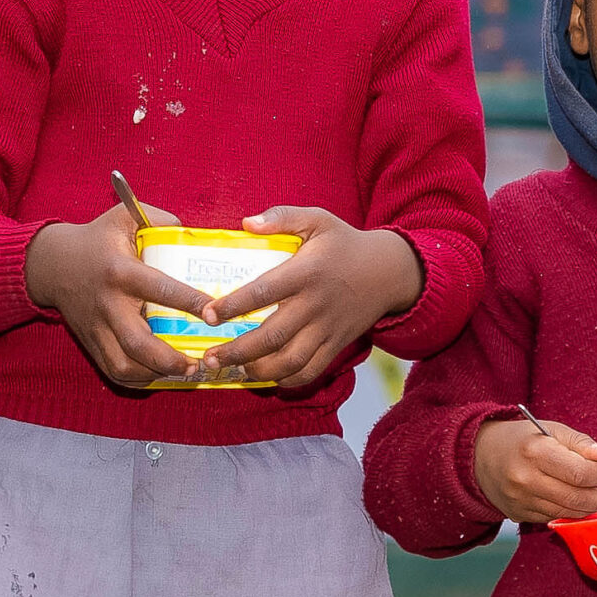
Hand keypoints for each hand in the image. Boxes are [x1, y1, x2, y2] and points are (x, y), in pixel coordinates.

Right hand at [24, 202, 214, 388]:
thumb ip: (161, 221)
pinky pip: (113, 373)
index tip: (214, 314)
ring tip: (184, 372)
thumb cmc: (97, 239)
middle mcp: (108, 304)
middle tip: (198, 362)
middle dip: (170, 359)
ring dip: (155, 375)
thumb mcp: (125, 217)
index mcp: (121, 271)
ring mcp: (97, 328)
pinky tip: (160, 376)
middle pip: (137, 342)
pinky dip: (138, 381)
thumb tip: (194, 236)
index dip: (190, 302)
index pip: (160, 289)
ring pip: (123, 366)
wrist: (52, 264)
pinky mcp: (90, 344)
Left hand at [191, 208, 425, 390]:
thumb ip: (281, 216)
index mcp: (307, 272)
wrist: (390, 271)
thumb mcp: (318, 219)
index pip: (264, 291)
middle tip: (210, 357)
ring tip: (234, 370)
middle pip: (272, 335)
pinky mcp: (337, 344)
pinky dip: (288, 380)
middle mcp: (316, 304)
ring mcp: (328, 328)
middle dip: (237, 351)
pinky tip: (267, 378)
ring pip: (290, 360)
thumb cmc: (345, 244)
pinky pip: (312, 370)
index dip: (232, 305)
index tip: (207, 315)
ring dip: (259, 370)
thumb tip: (246, 223)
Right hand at [472, 415, 596, 526]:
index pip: (581, 473)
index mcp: (535, 452)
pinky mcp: (519, 515)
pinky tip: (577, 504)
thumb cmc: (522, 439)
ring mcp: (521, 501)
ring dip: (589, 509)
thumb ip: (581, 443)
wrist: (480, 457)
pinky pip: (554, 518)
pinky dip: (570, 513)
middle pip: (577, 499)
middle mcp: (526, 479)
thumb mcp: (551, 430)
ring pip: (567, 513)